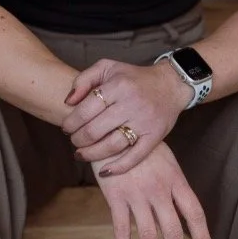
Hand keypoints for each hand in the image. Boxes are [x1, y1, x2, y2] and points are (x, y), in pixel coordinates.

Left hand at [62, 56, 190, 173]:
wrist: (171, 84)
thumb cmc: (134, 77)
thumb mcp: (107, 67)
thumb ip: (84, 79)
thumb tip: (68, 102)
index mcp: (117, 86)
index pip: (85, 110)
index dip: (71, 123)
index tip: (67, 128)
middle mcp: (131, 104)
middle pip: (95, 130)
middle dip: (78, 139)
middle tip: (74, 141)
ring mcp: (144, 122)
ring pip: (112, 146)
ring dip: (91, 154)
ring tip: (82, 154)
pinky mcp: (155, 136)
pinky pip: (135, 156)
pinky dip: (118, 167)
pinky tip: (104, 171)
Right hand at [85, 140, 212, 238]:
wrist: (112, 127)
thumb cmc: (141, 145)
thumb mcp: (166, 160)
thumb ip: (173, 186)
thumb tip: (182, 213)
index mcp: (176, 180)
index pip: (194, 213)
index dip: (202, 237)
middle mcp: (159, 190)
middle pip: (172, 231)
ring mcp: (137, 194)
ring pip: (148, 235)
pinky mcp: (115, 197)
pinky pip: (121, 229)